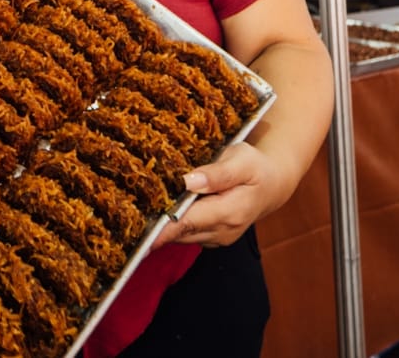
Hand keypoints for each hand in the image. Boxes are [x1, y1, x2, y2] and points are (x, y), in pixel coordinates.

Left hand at [152, 142, 291, 249]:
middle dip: (155, 223)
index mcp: (230, 212)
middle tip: (127, 209)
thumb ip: (217, 173)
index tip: (138, 228)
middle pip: (179, 232)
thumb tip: (188, 182)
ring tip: (141, 205)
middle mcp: (222, 232)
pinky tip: (163, 208)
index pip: (187, 223)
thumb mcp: (241, 160)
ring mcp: (216, 238)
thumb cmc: (255, 167)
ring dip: (163, 224)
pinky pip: (185, 234)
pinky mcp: (211, 238)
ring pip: (180, 236)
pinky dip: (173, 225)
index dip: (162, 226)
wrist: (272, 185)